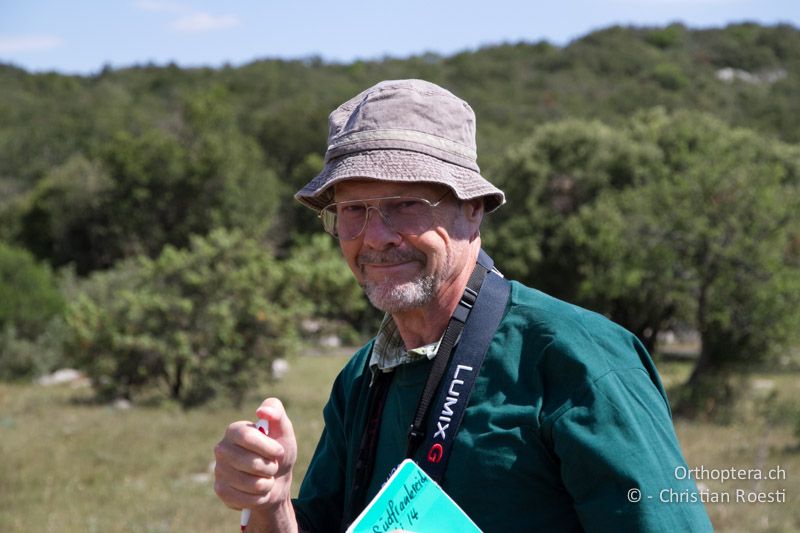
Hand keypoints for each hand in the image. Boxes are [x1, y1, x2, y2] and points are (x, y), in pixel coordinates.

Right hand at [214, 398, 298, 528]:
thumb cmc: (279, 451)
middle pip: (250, 462)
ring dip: (267, 483)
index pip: (247, 437)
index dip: (268, 447)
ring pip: (250, 483)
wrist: (277, 479)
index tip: (279, 451)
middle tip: (272, 465)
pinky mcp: (221, 490)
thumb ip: (276, 412)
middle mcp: (221, 449)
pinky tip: (258, 491)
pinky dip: (259, 497)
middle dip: (270, 467)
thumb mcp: (283, 429)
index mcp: (234, 430)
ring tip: (266, 477)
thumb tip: (261, 411)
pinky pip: (244, 499)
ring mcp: (219, 470)